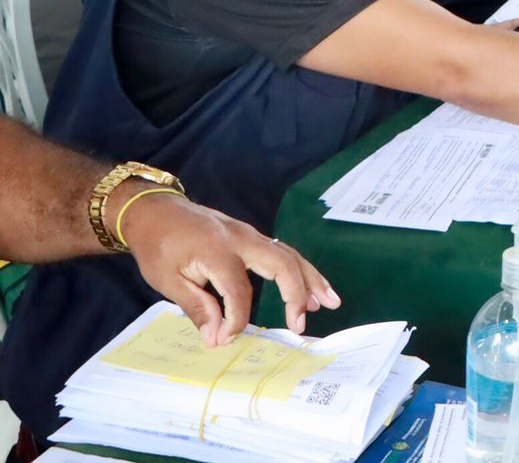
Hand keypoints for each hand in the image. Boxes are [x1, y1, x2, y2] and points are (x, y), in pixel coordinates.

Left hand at [119, 190, 339, 345]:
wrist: (156, 211)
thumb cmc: (157, 246)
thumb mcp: (167, 280)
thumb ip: (197, 307)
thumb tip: (217, 338)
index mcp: (218, 251)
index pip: (239, 290)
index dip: (236, 319)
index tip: (226, 339)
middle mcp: (242, 239)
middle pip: (282, 264)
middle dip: (297, 294)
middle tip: (302, 323)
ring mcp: (251, 235)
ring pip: (290, 255)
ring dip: (311, 279)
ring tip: (330, 302)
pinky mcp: (252, 237)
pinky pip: (283, 252)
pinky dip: (301, 271)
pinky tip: (311, 287)